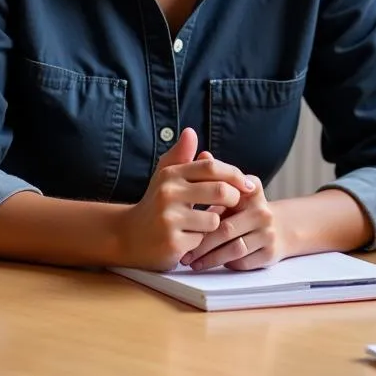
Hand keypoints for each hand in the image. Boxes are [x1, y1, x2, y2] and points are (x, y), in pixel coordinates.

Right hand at [115, 128, 254, 269]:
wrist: (127, 236)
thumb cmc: (155, 203)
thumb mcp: (165, 176)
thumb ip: (180, 155)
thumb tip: (191, 132)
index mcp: (171, 175)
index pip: (212, 167)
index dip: (235, 174)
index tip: (249, 184)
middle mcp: (168, 194)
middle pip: (219, 191)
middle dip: (233, 198)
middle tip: (233, 204)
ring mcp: (169, 219)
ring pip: (214, 219)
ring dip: (214, 223)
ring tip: (202, 224)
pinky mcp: (171, 243)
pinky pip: (202, 240)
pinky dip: (201, 240)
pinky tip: (189, 239)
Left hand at [181, 170, 282, 271]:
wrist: (280, 228)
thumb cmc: (246, 210)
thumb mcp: (234, 190)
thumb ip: (216, 174)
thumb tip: (203, 155)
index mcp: (252, 190)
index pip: (223, 199)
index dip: (202, 212)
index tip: (183, 221)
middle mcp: (263, 210)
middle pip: (225, 229)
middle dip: (200, 243)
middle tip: (182, 251)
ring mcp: (268, 232)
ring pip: (233, 249)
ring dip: (208, 258)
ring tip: (190, 260)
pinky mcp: (270, 253)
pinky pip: (241, 262)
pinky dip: (222, 264)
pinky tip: (208, 264)